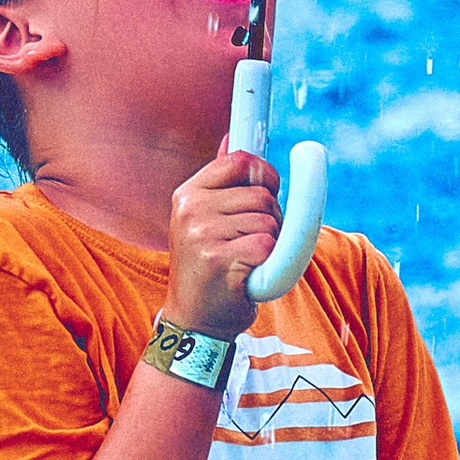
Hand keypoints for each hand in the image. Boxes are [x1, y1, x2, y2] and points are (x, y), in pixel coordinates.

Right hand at [166, 148, 279, 341]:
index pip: (241, 161)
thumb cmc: (208, 269)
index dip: (265, 174)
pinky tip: (249, 275)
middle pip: (262, 194)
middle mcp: (191, 209)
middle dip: (271, 218)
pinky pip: (267, 246)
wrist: (194, 321)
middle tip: (253, 243)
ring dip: (271, 244)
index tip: (269, 191)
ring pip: (268, 221)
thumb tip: (233, 137)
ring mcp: (202, 233)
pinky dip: (268, 263)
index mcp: (188, 194)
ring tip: (249, 261)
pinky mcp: (218, 259)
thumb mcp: (205, 220)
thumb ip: (220, 182)